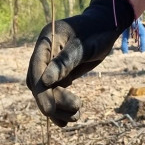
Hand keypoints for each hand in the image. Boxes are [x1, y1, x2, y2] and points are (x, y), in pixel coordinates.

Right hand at [26, 0, 134, 125]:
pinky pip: (55, 91)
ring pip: (47, 90)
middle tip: (72, 113)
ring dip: (58, 106)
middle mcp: (45, 52)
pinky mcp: (59, 72)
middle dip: (52, 100)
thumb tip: (44, 81)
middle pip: (39, 82)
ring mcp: (51, 63)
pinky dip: (61, 105)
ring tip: (76, 117)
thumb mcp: (84, 46)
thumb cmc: (98, 30)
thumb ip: (65, 62)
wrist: (108, 25)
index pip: (37, 67)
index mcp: (47, 40)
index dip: (40, 89)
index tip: (48, 109)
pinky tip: (69, 119)